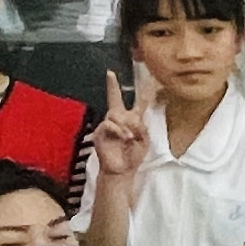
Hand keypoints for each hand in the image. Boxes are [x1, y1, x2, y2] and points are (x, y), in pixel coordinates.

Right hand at [88, 72, 148, 191]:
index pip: (136, 102)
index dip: (136, 90)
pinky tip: (125, 138)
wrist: (122, 170)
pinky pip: (108, 124)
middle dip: (113, 87)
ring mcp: (107, 125)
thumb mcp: (144, 140)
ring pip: (114, 113)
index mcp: (132, 120)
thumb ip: (141, 126)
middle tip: (112, 77)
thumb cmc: (133, 156)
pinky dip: (119, 130)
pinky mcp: (99, 133)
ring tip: (130, 137)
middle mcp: (118, 119)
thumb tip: (132, 117)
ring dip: (125, 125)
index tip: (127, 75)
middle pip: (114, 99)